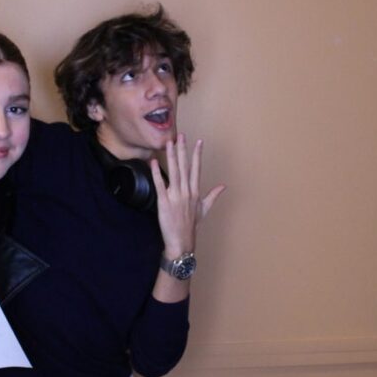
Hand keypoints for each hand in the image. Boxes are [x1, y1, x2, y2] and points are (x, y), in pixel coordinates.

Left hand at [150, 133, 225, 259]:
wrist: (182, 242)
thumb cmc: (191, 226)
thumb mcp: (204, 209)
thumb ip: (213, 196)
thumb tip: (223, 186)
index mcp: (195, 192)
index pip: (196, 169)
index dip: (197, 154)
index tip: (198, 141)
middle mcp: (187, 192)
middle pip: (185, 167)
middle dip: (183, 150)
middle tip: (181, 135)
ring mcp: (176, 196)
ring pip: (174, 172)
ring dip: (171, 156)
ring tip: (169, 143)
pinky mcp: (164, 202)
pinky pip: (160, 184)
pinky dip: (157, 173)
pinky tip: (153, 162)